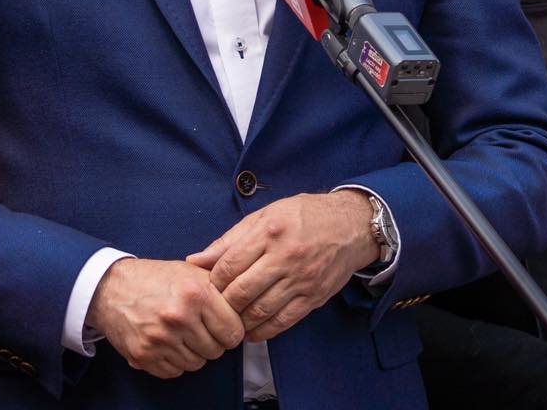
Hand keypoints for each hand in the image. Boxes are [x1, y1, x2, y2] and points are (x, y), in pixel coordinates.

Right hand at [85, 257, 243, 378]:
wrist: (109, 288)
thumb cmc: (153, 279)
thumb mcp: (189, 271)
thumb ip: (219, 286)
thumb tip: (247, 304)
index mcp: (195, 293)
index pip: (234, 332)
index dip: (231, 330)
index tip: (223, 326)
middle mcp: (179, 317)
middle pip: (217, 351)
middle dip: (212, 341)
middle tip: (198, 328)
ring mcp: (161, 339)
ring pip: (197, 363)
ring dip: (193, 352)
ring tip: (181, 333)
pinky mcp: (145, 355)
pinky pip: (175, 372)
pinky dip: (174, 362)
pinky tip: (167, 343)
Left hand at [185, 191, 377, 341]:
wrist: (351, 225)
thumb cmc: (303, 216)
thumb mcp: (264, 216)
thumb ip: (228, 240)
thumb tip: (195, 260)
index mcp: (269, 232)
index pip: (228, 265)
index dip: (212, 281)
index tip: (206, 287)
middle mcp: (285, 256)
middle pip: (241, 291)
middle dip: (223, 304)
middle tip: (214, 308)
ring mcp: (301, 279)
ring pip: (261, 310)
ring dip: (240, 321)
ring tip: (230, 322)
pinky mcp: (314, 296)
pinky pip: (283, 321)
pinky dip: (264, 331)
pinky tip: (252, 330)